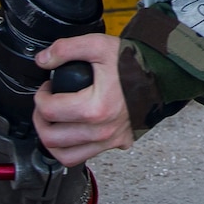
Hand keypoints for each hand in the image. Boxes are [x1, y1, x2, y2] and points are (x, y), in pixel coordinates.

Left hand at [33, 35, 132, 167]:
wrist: (163, 73)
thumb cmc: (135, 62)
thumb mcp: (99, 45)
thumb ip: (67, 49)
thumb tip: (42, 60)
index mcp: (96, 107)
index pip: (50, 110)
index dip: (40, 96)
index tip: (46, 88)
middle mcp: (103, 129)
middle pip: (51, 137)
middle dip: (40, 119)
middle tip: (45, 105)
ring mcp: (110, 140)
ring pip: (64, 155)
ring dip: (51, 140)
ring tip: (53, 122)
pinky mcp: (118, 143)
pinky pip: (83, 158)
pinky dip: (70, 150)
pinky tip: (71, 134)